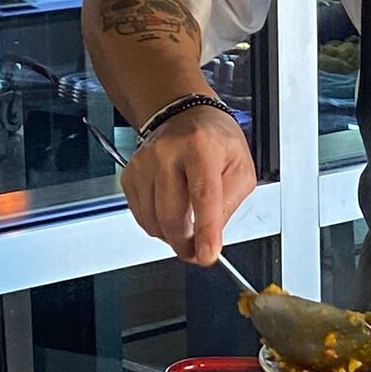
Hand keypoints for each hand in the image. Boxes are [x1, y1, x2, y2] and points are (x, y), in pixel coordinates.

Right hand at [119, 109, 256, 264]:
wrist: (184, 116)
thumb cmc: (215, 141)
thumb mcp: (241, 167)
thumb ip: (229, 203)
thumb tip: (211, 236)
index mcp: (201, 147)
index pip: (203, 195)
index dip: (205, 230)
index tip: (206, 255)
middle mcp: (168, 153)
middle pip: (171, 215)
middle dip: (185, 244)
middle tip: (197, 252)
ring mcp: (144, 163)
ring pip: (153, 221)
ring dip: (171, 236)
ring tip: (187, 225)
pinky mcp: (130, 175)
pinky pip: (141, 216)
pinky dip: (157, 224)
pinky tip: (170, 210)